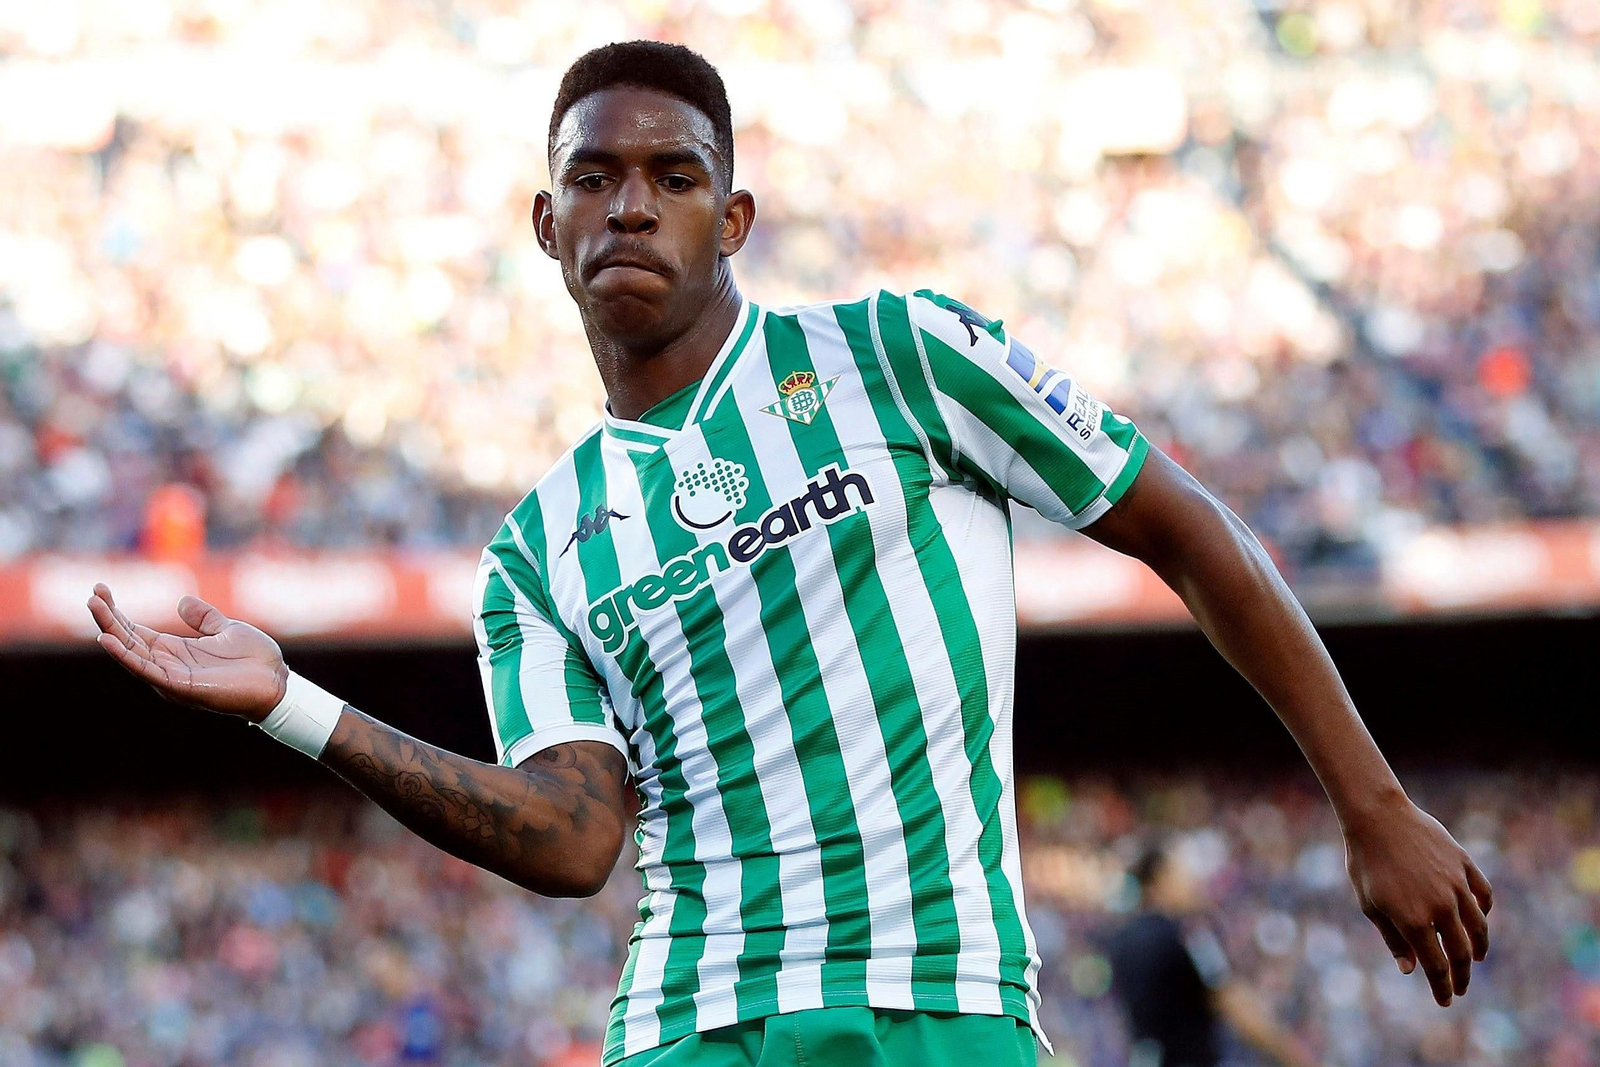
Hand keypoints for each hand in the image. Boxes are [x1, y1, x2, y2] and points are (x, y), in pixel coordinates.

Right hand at [87, 583, 288, 721]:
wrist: (278, 681)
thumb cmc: (254, 659)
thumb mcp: (226, 629)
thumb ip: (204, 618)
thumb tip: (181, 602)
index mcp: (175, 650)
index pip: (135, 631)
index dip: (117, 612)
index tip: (101, 590)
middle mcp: (167, 664)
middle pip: (127, 640)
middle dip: (108, 618)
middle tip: (91, 596)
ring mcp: (171, 677)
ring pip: (131, 654)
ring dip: (111, 633)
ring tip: (94, 610)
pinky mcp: (180, 687)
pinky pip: (146, 671)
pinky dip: (126, 656)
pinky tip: (108, 640)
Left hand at [1343, 795, 1491, 1005]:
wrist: (1377, 816)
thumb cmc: (1366, 862)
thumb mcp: (1370, 904)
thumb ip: (1394, 939)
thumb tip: (1410, 970)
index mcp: (1414, 920)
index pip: (1437, 966)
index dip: (1443, 987)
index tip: (1446, 1001)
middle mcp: (1441, 906)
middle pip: (1461, 952)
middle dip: (1462, 975)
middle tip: (1461, 988)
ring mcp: (1456, 885)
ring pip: (1478, 926)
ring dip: (1479, 947)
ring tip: (1477, 959)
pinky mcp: (1464, 865)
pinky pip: (1483, 894)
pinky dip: (1484, 911)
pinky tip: (1480, 920)